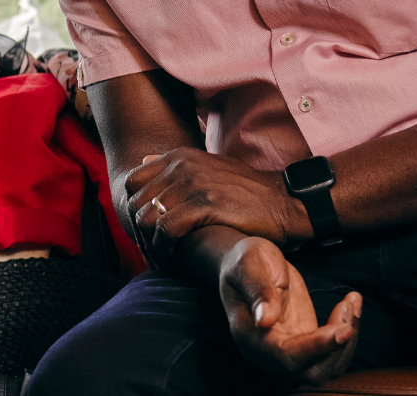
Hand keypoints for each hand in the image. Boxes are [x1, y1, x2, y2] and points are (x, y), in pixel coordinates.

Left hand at [125, 147, 309, 260]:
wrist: (284, 202)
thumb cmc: (247, 191)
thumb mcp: (208, 167)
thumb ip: (176, 166)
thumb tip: (143, 161)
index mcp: (179, 156)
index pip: (132, 182)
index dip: (134, 209)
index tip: (145, 231)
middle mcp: (181, 166)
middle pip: (135, 203)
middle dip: (138, 232)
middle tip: (150, 251)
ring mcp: (192, 183)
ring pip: (147, 217)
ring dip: (149, 244)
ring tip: (160, 259)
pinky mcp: (204, 204)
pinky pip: (166, 229)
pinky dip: (163, 248)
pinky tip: (171, 260)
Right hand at [218, 236, 360, 384]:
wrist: (247, 265)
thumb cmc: (245, 261)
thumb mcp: (249, 264)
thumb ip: (257, 290)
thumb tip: (264, 320)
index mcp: (248, 334)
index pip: (284, 355)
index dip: (316, 347)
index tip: (343, 329)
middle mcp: (267, 352)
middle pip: (311, 372)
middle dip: (338, 346)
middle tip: (347, 306)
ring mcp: (286, 351)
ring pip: (327, 367)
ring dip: (347, 339)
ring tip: (350, 301)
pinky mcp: (304, 345)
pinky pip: (332, 353)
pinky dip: (348, 333)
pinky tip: (349, 304)